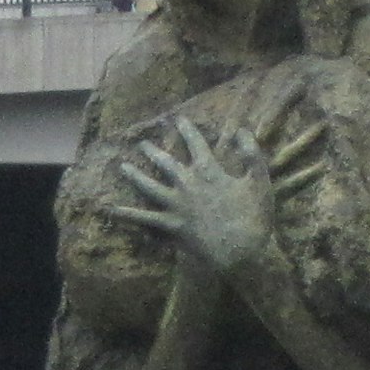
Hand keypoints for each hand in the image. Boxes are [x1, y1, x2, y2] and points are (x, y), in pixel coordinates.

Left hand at [100, 123, 286, 282]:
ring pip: (149, 186)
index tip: (178, 119)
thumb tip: (243, 130)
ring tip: (122, 166)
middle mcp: (187, 184)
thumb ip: (251, 153)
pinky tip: (110, 209)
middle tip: (142, 143)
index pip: (195, 144)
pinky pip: (144, 218)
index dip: (187, 130)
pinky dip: (126, 214)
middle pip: (166, 162)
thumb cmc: (254, 216)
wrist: (240, 250)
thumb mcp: (259, 180)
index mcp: (209, 171)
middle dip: (153, 151)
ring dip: (135, 175)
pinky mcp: (170, 225)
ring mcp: (176, 205)